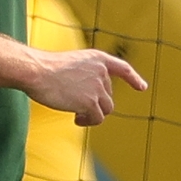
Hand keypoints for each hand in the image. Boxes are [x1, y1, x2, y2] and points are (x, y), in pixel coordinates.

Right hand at [25, 48, 147, 126]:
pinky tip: (76, 119)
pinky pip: (97, 118)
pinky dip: (88, 121)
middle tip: (78, 108)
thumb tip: (92, 100)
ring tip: (78, 116)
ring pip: (106, 108)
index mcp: (97, 58)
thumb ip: (85, 76)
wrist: (38, 71)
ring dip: (93, 114)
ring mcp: (97, 86)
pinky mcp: (91, 102)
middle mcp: (101, 71)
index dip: (133, 78)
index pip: (122, 68)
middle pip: (108, 95)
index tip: (142, 87)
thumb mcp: (72, 65)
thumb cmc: (47, 69)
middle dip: (96, 103)